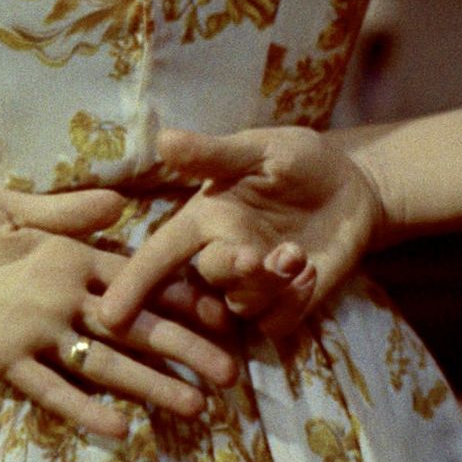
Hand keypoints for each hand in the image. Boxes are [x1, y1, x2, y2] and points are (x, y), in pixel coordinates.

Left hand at [0, 188, 235, 437]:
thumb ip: (62, 211)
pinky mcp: (5, 361)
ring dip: (149, 385)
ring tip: (193, 407)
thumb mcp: (5, 209)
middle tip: (227, 374)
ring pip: (104, 364)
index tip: (223, 314)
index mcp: (70, 262)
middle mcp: (64, 303)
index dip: (180, 297)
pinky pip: (50, 388)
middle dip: (182, 350)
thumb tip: (122, 203)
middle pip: (134, 329)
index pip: (137, 280)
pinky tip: (120, 429)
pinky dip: (83, 409)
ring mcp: (37, 336)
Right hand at [101, 126, 381, 336]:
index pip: (159, 256)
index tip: (109, 315)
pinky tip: (313, 271)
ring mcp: (254, 286)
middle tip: (256, 257)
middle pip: (207, 283)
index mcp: (204, 221)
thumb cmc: (298, 161)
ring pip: (242, 307)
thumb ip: (213, 154)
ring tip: (299, 255)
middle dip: (230, 272)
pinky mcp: (287, 305)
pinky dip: (295, 302)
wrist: (353, 186)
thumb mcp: (260, 149)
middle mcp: (221, 256)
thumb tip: (163, 139)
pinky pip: (278, 322)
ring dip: (270, 284)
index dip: (134, 284)